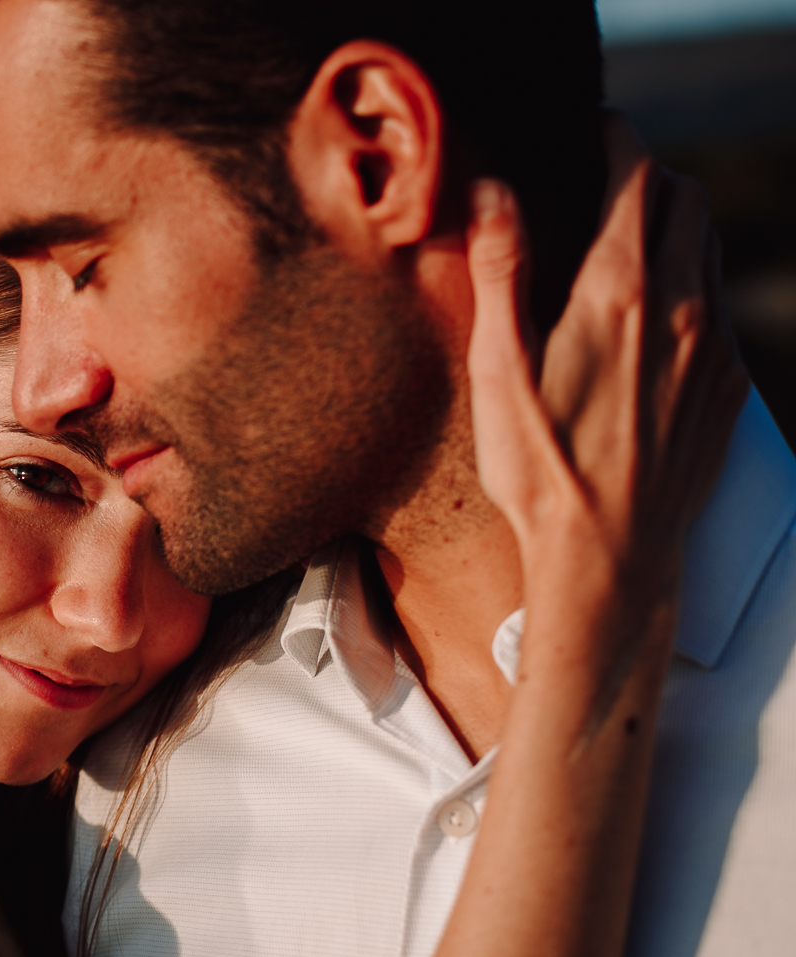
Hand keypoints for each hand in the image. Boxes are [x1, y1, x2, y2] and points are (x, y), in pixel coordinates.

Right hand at [465, 115, 749, 700]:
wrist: (607, 559)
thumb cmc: (538, 472)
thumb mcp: (496, 371)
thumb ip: (499, 272)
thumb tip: (494, 191)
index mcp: (619, 293)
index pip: (637, 175)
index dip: (613, 140)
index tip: (589, 133)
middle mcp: (681, 308)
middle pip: (685, 199)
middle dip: (647, 178)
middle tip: (601, 188)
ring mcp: (713, 348)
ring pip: (708, 250)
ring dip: (671, 232)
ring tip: (620, 251)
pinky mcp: (727, 386)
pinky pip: (717, 308)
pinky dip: (688, 288)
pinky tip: (645, 323)